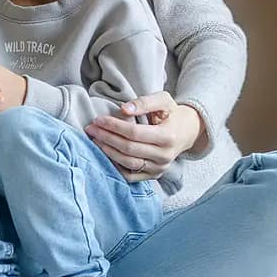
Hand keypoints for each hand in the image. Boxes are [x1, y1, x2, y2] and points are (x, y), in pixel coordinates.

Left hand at [85, 93, 202, 179]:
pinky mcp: (154, 175)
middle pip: (129, 148)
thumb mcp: (163, 100)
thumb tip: (124, 109)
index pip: (134, 133)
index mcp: (168, 136)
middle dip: (107, 138)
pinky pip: (131, 176)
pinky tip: (105, 155)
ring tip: (95, 140)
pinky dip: (115, 167)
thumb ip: (144, 102)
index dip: (114, 126)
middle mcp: (165, 156)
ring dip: (108, 152)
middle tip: (91, 129)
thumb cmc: (171, 114)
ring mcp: (159, 168)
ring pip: (128, 163)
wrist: (186, 132)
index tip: (98, 120)